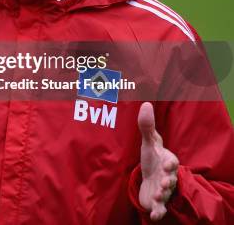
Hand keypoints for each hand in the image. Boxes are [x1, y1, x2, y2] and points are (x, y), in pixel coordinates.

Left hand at [137, 102, 178, 220]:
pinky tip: (153, 216)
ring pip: (165, 194)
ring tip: (156, 196)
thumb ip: (146, 125)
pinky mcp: (157, 201)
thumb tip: (145, 104)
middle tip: (164, 182)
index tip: (168, 163)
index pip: (171, 161)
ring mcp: (163, 190)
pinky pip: (159, 209)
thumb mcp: (148, 141)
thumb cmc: (152, 157)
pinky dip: (158, 213)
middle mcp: (168, 176)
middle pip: (171, 180)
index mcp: (167, 161)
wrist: (151, 177)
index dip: (170, 162)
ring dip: (161, 196)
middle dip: (168, 181)